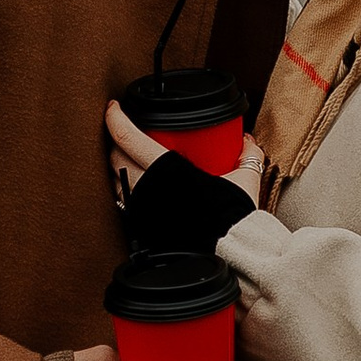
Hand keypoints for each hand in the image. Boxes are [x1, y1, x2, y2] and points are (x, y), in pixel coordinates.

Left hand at [104, 102, 264, 210]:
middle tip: (126, 132)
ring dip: (119, 166)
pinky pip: (125, 202)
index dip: (115, 118)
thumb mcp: (244, 179)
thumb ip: (246, 154)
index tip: (114, 107)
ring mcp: (141, 209)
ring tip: (131, 159)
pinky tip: (141, 187)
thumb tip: (246, 140)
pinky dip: (128, 190)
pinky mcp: (142, 226)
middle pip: (115, 156)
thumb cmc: (232, 216)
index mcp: (167, 169)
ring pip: (116, 179)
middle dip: (116, 140)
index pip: (127, 137)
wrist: (228, 252)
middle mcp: (147, 188)